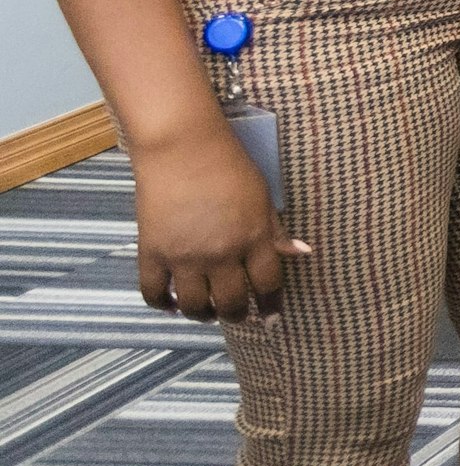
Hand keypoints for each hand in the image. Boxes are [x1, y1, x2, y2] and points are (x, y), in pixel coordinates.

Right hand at [133, 127, 304, 322]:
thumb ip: (276, 231)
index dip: (271, 305)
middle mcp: (221, 253)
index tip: (271, 317)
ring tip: (208, 312)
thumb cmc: (229, 167)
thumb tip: (302, 254)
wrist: (182, 148)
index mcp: (254, 238)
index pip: (268, 284)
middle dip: (238, 315)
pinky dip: (162, 305)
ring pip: (194, 306)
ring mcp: (184, 256)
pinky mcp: (153, 253)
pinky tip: (172, 305)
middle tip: (237, 315)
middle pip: (231, 302)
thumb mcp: (263, 197)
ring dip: (203, 315)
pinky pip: (154, 293)